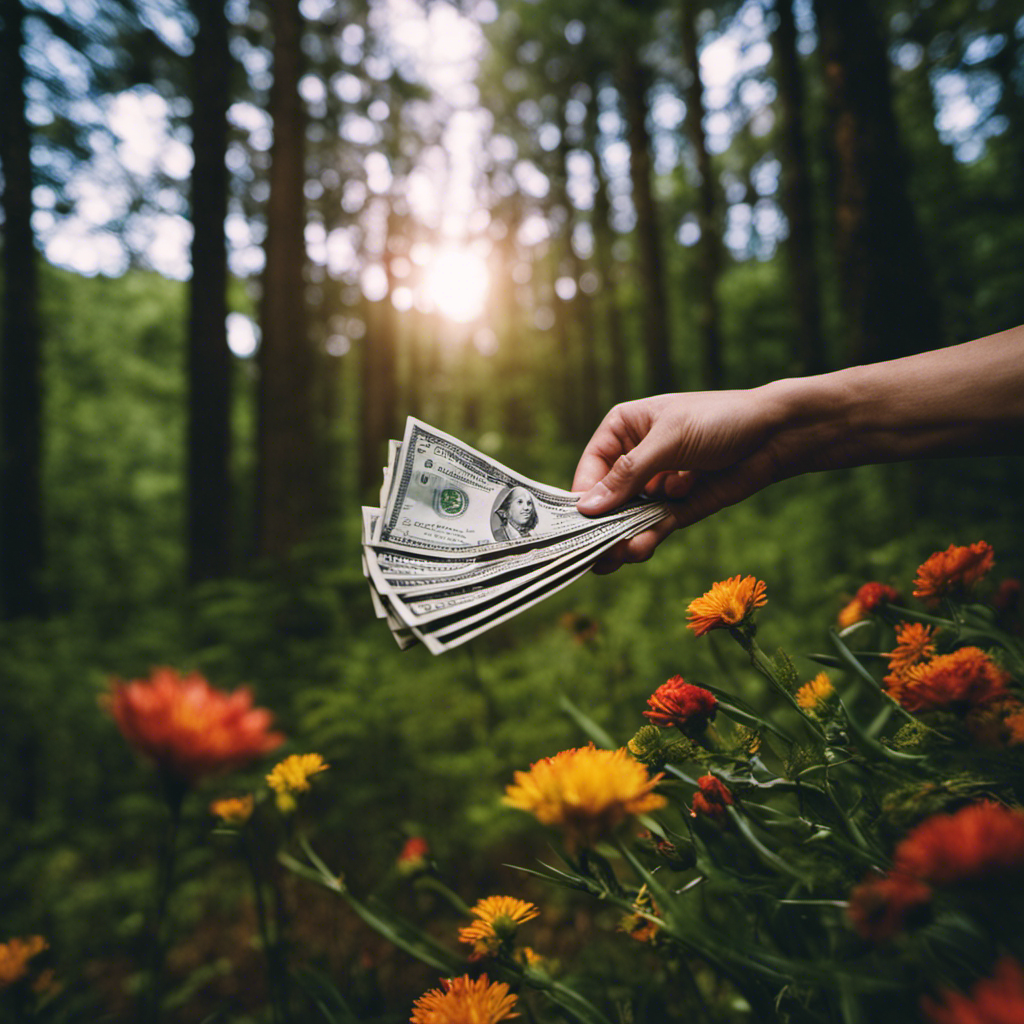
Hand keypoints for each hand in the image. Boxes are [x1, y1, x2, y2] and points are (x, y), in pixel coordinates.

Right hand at [572, 387, 796, 572]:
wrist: (776, 435)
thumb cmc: (721, 419)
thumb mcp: (669, 439)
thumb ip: (628, 474)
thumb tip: (587, 506)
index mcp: (625, 428)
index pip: (592, 466)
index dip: (583, 494)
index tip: (578, 522)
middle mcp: (636, 458)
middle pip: (607, 498)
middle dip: (603, 524)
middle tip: (596, 551)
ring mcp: (657, 485)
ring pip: (628, 518)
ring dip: (623, 538)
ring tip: (621, 556)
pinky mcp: (678, 508)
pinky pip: (654, 528)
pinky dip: (645, 540)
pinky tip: (639, 550)